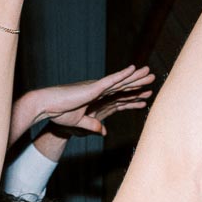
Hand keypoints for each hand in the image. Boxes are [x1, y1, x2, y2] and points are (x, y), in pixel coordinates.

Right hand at [40, 66, 154, 136]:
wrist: (47, 108)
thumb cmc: (59, 114)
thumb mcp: (81, 124)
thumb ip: (93, 126)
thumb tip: (104, 132)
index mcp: (97, 100)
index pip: (119, 98)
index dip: (133, 97)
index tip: (145, 97)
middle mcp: (99, 92)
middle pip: (124, 87)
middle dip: (139, 84)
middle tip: (153, 79)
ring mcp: (97, 88)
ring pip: (121, 82)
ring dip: (136, 78)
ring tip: (150, 74)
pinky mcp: (93, 88)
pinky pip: (112, 81)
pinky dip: (123, 75)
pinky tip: (133, 69)